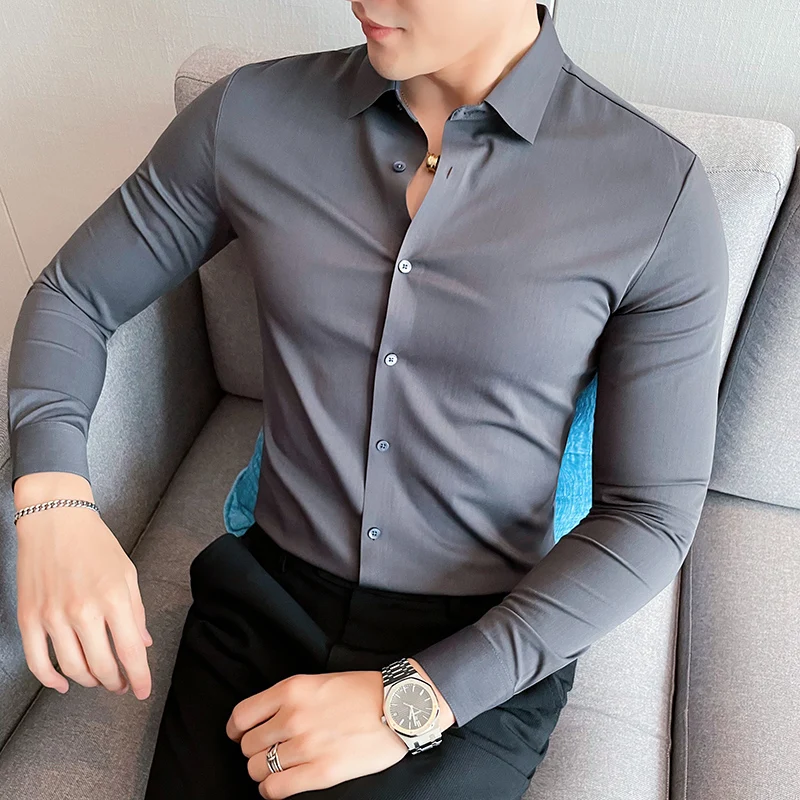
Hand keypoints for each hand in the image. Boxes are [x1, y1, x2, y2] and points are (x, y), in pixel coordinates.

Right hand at [15, 496, 152, 699]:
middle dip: (115, 682)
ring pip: (73, 669)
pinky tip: (64, 683)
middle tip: (121, 684)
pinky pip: (38, 662)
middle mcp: (84, 611)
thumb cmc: (95, 544)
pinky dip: (51, 680)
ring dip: (89, 682)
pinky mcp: (30, 618)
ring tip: (99, 680)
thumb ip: (136, 610)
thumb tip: (143, 642)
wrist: (55, 520)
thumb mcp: (127, 573)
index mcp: (114, 598)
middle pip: (102, 666)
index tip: (142, 691)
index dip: (139, 677)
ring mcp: (53, 616)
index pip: (131, 651)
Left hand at [226, 663, 454, 798]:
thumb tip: (264, 720)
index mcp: (292, 689)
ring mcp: (306, 745)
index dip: (237, 730)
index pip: (242, 716)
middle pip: (248, 746)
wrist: (398, 707)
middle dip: (256, 751)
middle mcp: (293, 716)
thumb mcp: (319, 681)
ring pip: (258, 769)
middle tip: (271, 751)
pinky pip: (275, 788)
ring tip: (279, 767)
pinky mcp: (321, 771)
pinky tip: (283, 783)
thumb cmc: (362, 692)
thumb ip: (290, 698)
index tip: (241, 735)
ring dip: (264, 771)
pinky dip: (272, 789)